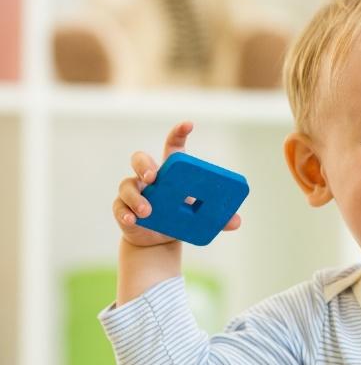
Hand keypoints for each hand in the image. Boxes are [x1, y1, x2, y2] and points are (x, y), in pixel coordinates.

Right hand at [112, 121, 241, 247]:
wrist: (159, 240)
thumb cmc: (179, 219)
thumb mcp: (199, 218)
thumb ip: (218, 218)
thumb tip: (237, 222)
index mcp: (171, 172)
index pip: (173, 146)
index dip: (178, 133)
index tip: (188, 125)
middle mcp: (149, 177)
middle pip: (140, 160)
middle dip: (144, 165)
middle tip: (154, 177)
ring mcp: (134, 192)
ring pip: (128, 185)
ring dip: (137, 197)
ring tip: (148, 210)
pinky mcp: (123, 209)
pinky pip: (119, 207)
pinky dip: (126, 213)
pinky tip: (133, 219)